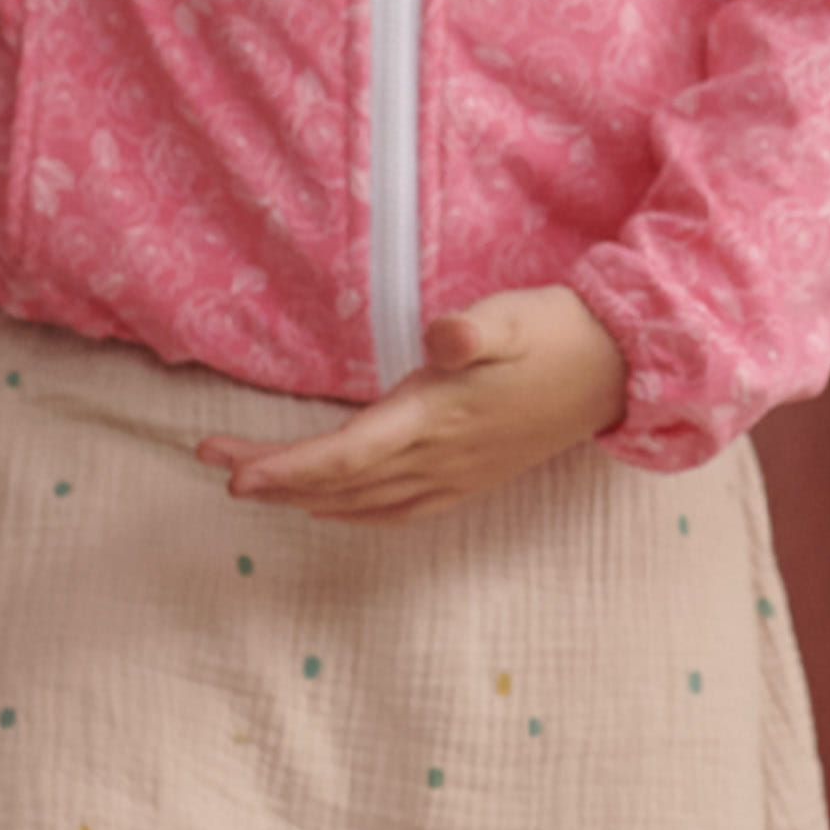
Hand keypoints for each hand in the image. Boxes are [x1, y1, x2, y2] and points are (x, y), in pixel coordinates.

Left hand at [194, 284, 627, 524]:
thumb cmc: (559, 335)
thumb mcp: (517, 315)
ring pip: (359, 501)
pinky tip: (327, 510)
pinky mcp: (466, 481)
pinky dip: (352, 513)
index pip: (346, 455)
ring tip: (249, 481)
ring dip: (300, 495)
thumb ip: (477, 330)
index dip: (287, 467)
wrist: (618, 374)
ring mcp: (451, 478)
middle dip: (272, 475)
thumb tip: (443, 338)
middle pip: (337, 482)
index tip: (233, 471)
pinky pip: (396, 512)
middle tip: (211, 458)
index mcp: (436, 419)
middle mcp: (436, 460)